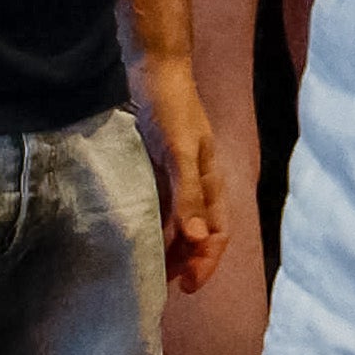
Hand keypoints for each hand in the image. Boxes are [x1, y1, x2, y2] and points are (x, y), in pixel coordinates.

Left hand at [137, 61, 229, 295]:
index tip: (187, 286)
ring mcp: (179, 174)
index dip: (206, 261)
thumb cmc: (171, 106)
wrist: (154, 67)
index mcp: (211, 181)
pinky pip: (162, 205)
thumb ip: (188, 193)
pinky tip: (137, 233)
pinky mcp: (159, 165)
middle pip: (199, 232)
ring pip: (180, 221)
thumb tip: (197, 239)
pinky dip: (155, 224)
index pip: (217, 233)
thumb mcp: (179, 151)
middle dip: (187, 261)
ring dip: (171, 246)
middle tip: (164, 285)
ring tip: (151, 268)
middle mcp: (198, 182)